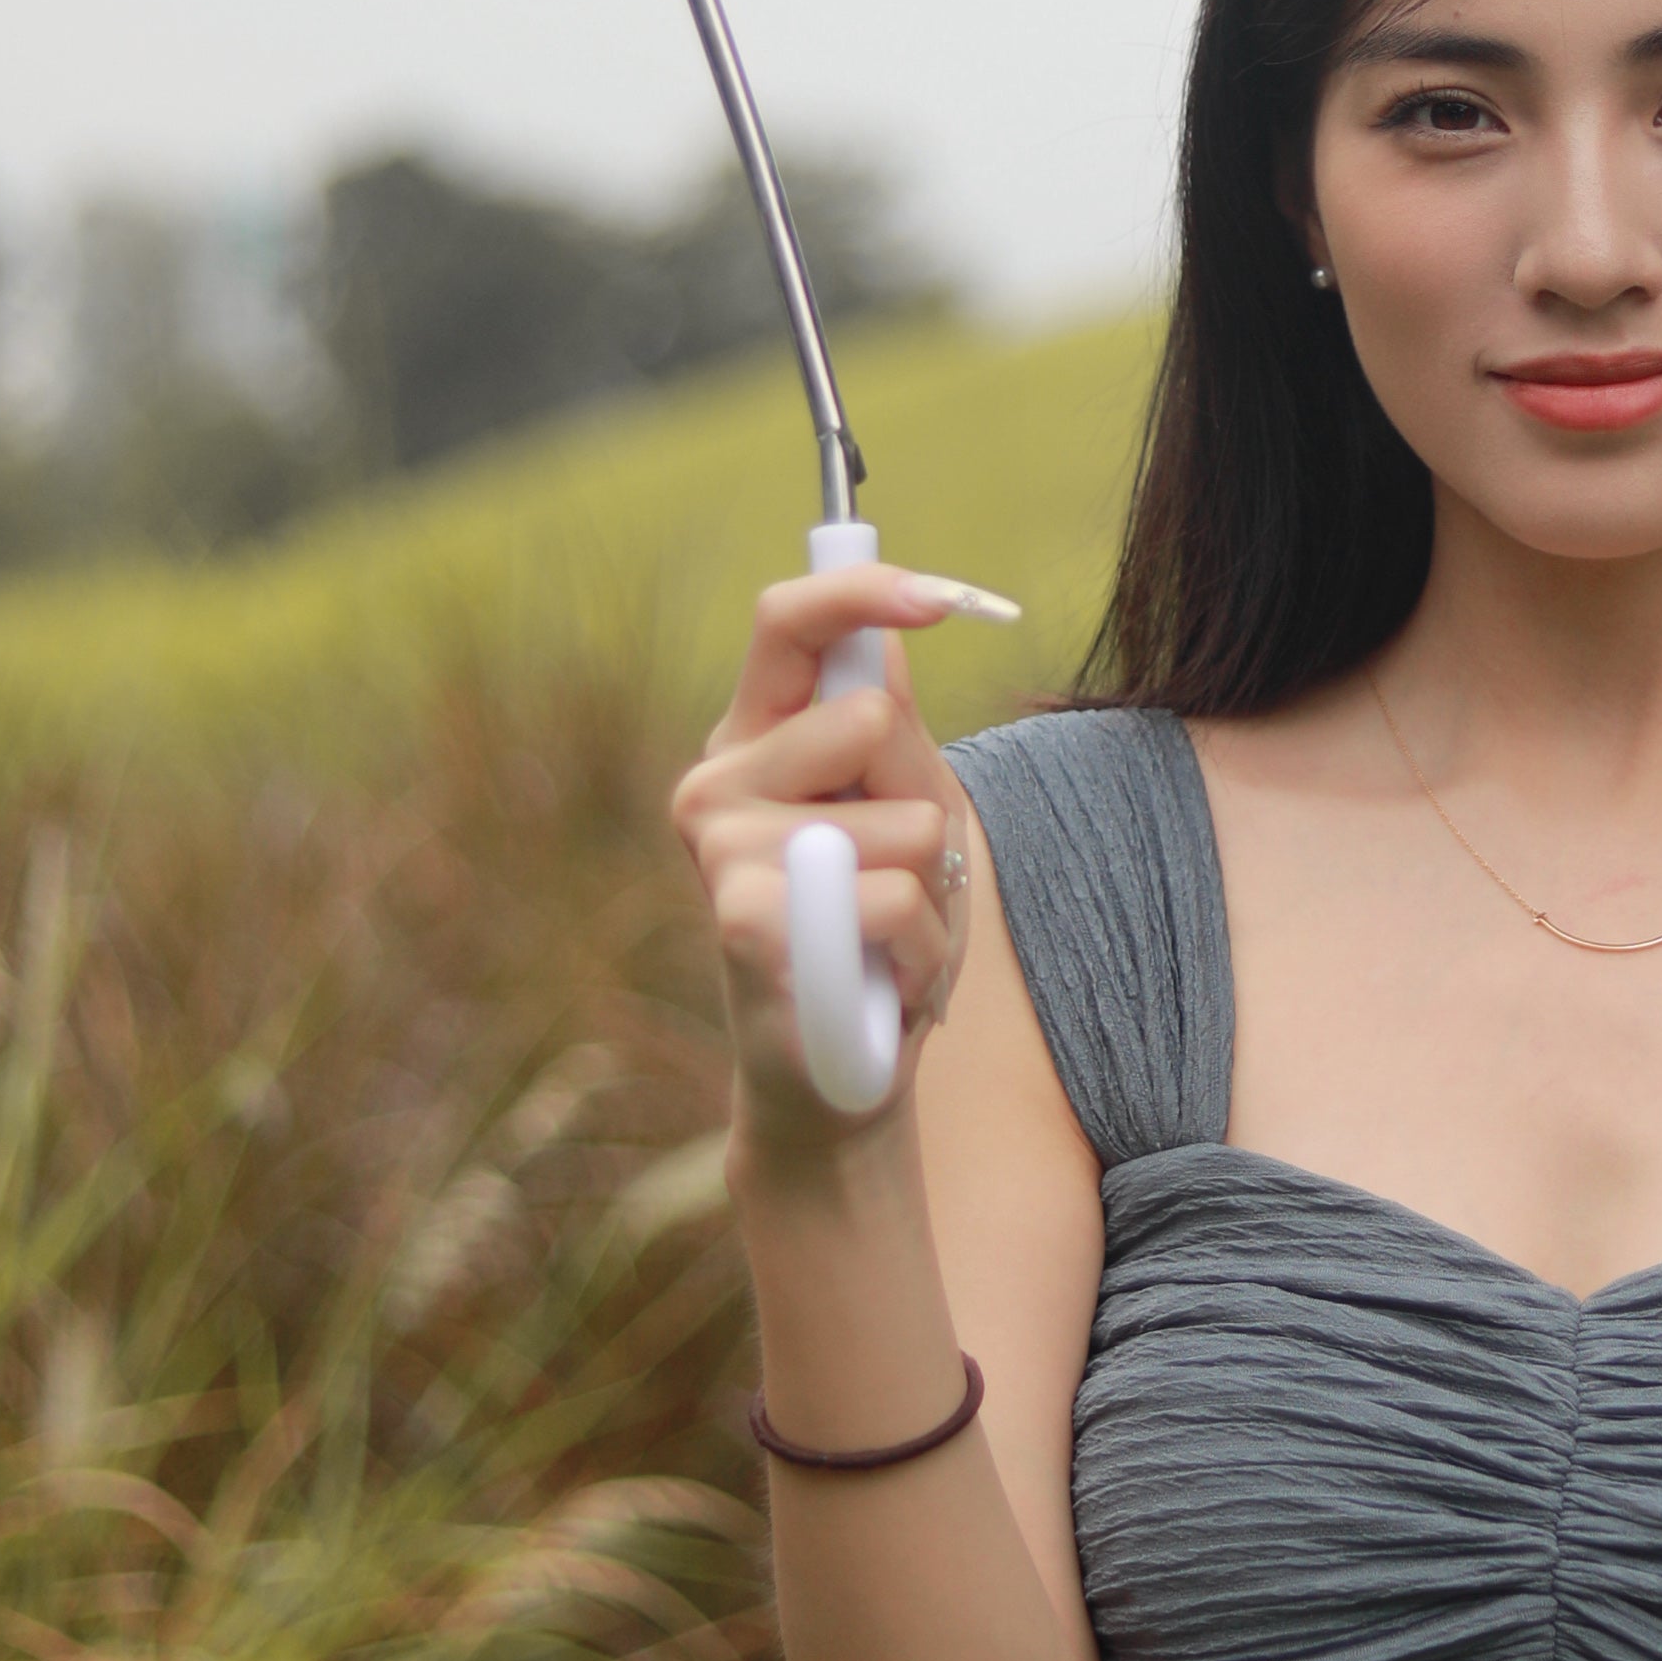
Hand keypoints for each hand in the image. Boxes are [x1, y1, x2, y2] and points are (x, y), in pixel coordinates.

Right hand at [669, 567, 981, 1160]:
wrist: (844, 1067)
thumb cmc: (879, 929)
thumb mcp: (905, 808)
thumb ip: (890, 727)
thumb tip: (884, 637)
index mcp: (753, 737)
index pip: (787, 624)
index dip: (864, 593)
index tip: (946, 598)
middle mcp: (715, 783)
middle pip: (867, 718)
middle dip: (922, 794)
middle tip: (902, 867)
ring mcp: (721, 852)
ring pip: (897, 818)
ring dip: (929, 886)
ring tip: (887, 932)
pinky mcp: (743, 923)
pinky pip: (892, 898)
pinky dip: (918, 944)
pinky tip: (876, 978)